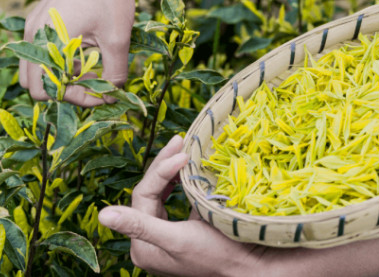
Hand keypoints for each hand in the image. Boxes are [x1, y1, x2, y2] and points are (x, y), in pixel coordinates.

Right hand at [20, 0, 134, 106]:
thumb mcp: (116, 41)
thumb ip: (113, 74)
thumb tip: (111, 95)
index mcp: (44, 42)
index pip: (47, 91)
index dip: (77, 98)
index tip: (104, 94)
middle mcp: (33, 33)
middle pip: (36, 82)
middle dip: (67, 88)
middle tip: (96, 82)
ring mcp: (37, 23)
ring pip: (42, 65)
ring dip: (66, 72)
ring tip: (98, 65)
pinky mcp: (47, 16)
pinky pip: (48, 47)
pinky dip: (66, 56)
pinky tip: (92, 49)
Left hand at [98, 135, 265, 276]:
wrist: (250, 266)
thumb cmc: (218, 254)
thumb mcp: (177, 239)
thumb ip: (140, 226)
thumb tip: (102, 215)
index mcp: (142, 245)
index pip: (144, 196)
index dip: (161, 171)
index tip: (183, 153)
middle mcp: (149, 240)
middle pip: (150, 192)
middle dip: (164, 165)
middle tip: (180, 140)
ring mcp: (165, 234)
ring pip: (161, 193)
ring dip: (172, 171)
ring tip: (183, 147)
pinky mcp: (180, 230)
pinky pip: (174, 199)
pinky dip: (181, 182)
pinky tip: (188, 166)